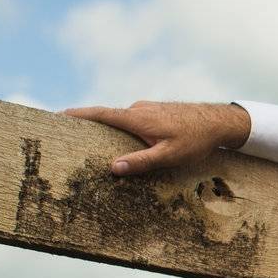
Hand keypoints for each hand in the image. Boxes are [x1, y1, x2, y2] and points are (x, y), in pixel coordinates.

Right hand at [59, 101, 251, 175]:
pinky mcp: (156, 113)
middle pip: (107, 117)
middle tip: (69, 135)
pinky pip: (133, 121)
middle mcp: (138, 110)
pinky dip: (124, 129)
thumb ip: (141, 162)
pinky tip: (124, 143)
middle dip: (88, 125)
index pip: (100, 114)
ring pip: (121, 120)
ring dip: (108, 129)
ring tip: (92, 143)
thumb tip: (112, 168)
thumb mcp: (169, 155)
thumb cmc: (196, 140)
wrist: (220, 122)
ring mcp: (147, 109)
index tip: (57, 115)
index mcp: (137, 118)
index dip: (78, 115)